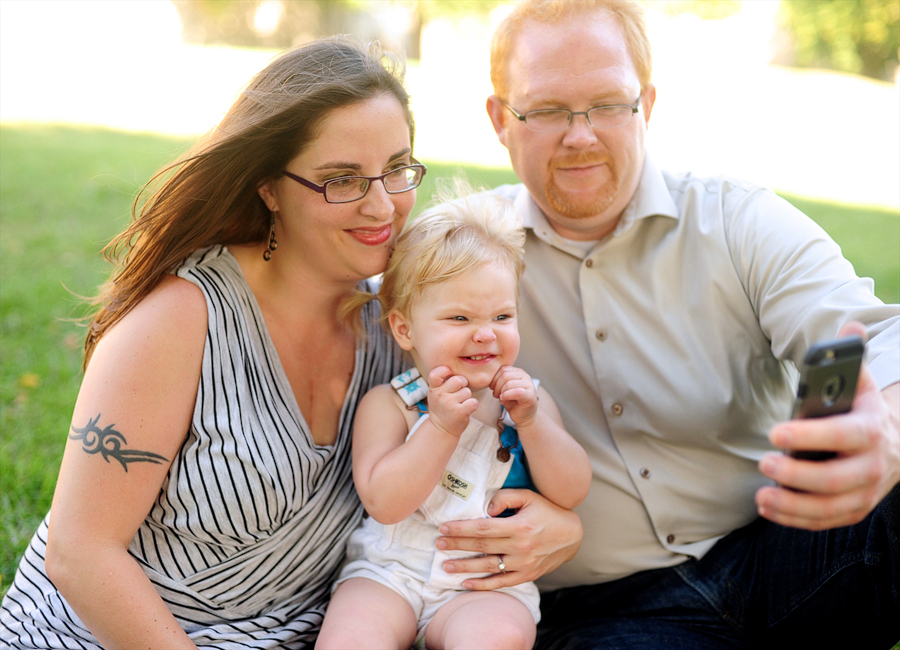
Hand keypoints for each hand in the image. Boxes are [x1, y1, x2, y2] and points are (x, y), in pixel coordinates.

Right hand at [427, 366, 478, 437]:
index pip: (436, 373)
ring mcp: (448, 404)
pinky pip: (473, 402)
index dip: (445, 371)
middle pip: (459, 380)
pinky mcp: (459, 412)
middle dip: (463, 384)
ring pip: (467, 391)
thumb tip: (455, 366)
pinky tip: (466, 409)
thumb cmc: (442, 406)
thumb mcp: (436, 392)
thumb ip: (442, 380)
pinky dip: (473, 405)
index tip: (449, 374)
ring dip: (467, 397)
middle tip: (459, 392)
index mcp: (433, 388)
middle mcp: (439, 395)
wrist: (441, 429)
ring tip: (460, 403)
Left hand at [435, 489, 582, 589]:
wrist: (572, 535)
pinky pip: (501, 583)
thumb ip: (506, 497)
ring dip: (465, 567)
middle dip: (458, 546)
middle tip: (438, 545)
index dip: (462, 529)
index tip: (444, 528)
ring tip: (446, 566)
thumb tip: (486, 508)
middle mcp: (520, 548)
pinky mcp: (527, 575)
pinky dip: (483, 585)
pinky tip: (466, 583)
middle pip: (482, 547)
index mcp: (519, 527)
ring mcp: (523, 564)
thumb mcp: (529, 496)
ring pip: (488, 567)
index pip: (483, 528)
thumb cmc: (547, 511)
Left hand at [490, 365, 537, 426]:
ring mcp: (529, 385)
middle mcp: (525, 376)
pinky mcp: (530, 395)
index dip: (494, 378)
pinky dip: (506, 396)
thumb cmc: (513, 402)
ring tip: (500, 398)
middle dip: (496, 386)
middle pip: (505, 375)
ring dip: (501, 392)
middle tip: (495, 394)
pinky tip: (503, 400)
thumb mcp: (504, 389)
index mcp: (518, 372)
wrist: (524, 416)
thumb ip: (499, 381)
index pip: (503, 369)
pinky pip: (516, 392)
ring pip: (509, 383)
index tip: (492, 387)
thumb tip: (489, 378)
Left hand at [756, 323, 899, 529]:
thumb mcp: (860, 382)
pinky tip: (770, 508)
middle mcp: (872, 465)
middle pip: (836, 480)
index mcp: (871, 429)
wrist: (893, 442)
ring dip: (793, 505)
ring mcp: (865, 492)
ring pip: (830, 507)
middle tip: (764, 462)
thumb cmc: (861, 409)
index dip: (811, 436)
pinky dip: (796, 519)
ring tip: (762, 496)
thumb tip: (848, 327)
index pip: (845, 435)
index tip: (777, 432)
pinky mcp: (854, 509)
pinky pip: (825, 521)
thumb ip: (848, 359)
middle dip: (798, 475)